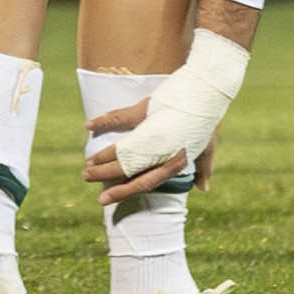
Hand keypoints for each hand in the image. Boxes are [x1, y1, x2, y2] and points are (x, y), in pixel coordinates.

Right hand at [80, 97, 219, 202]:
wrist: (207, 95)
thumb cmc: (208, 122)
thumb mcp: (207, 149)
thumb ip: (203, 170)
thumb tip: (203, 189)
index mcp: (171, 161)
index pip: (142, 182)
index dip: (122, 191)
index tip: (103, 198)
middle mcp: (159, 151)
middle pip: (127, 168)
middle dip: (104, 175)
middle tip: (86, 177)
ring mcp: (150, 132)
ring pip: (121, 149)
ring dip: (102, 156)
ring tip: (87, 163)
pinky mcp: (144, 111)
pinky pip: (120, 118)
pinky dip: (103, 121)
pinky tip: (88, 126)